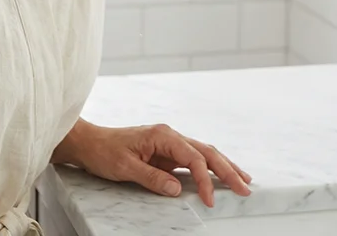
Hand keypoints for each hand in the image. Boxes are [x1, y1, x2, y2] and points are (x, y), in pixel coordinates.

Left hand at [55, 121, 251, 206]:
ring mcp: (169, 143)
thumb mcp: (125, 167)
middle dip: (227, 169)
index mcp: (162, 135)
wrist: (90, 143)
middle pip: (205, 151)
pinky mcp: (166, 153)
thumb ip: (152, 178)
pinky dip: (208, 167)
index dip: (204, 179)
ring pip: (203, 153)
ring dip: (223, 166)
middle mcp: (169, 136)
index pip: (192, 157)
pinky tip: (219, 175)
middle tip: (246, 187)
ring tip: (243, 179)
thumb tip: (177, 189)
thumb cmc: (105, 151)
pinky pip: (192, 159)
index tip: (210, 200)